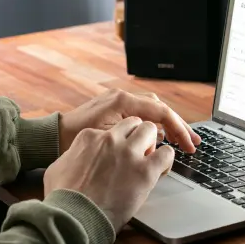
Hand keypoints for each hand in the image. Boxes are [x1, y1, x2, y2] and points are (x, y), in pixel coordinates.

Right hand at [44, 117, 173, 231]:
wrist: (73, 218)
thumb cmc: (63, 199)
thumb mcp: (58, 169)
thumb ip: (72, 156)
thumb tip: (76, 157)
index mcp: (89, 136)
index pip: (113, 129)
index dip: (119, 142)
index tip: (119, 155)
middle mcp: (110, 139)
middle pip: (134, 123)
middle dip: (138, 136)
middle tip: (137, 153)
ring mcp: (129, 153)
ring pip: (150, 130)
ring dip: (152, 143)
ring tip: (149, 159)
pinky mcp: (145, 170)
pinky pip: (166, 153)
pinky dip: (166, 160)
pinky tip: (160, 170)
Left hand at [58, 89, 199, 154]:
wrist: (51, 138)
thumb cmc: (73, 141)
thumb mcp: (106, 141)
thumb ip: (134, 138)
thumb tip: (158, 143)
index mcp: (122, 102)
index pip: (161, 112)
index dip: (179, 129)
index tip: (188, 145)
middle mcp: (122, 98)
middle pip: (160, 109)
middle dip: (179, 126)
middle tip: (193, 143)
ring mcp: (119, 103)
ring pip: (153, 111)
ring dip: (168, 126)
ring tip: (180, 142)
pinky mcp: (115, 111)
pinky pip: (142, 116)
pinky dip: (154, 126)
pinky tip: (159, 140)